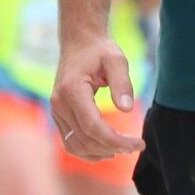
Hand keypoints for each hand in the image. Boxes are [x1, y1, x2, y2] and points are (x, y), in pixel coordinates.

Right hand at [50, 34, 144, 161]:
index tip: (138, 143)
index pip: (92, 126)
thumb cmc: (99, 50)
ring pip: (75, 144)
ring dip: (100, 152)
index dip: (115, 140)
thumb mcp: (116, 59)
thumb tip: (126, 109)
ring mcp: (56, 111)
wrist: (78, 42)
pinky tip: (106, 151)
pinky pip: (69, 141)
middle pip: (85, 138)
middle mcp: (59, 104)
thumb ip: (122, 83)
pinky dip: (87, 150)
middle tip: (137, 146)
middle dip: (113, 147)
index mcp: (72, 90)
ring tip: (125, 149)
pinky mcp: (58, 115)